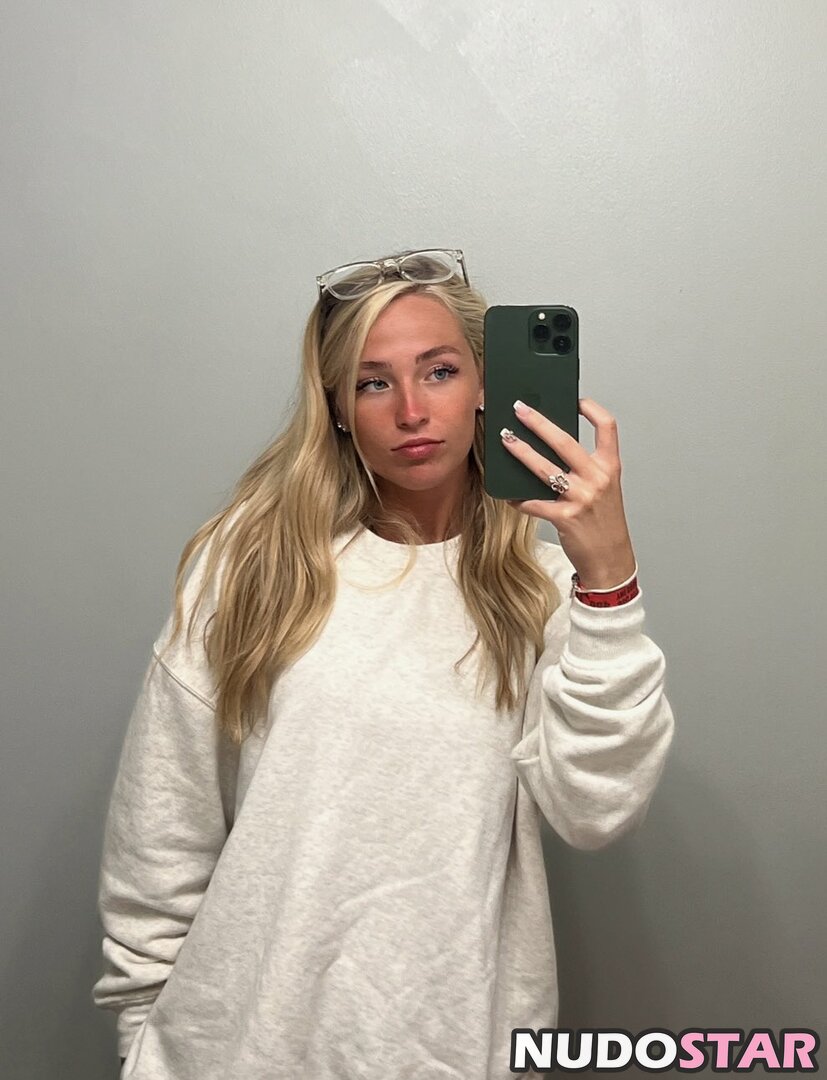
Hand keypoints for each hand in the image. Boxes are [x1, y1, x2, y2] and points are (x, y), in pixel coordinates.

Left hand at [503, 398, 635, 589]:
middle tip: (519, 409)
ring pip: (544, 468)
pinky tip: (507, 494)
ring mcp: (581, 498)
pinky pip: (534, 503)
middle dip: (538, 422)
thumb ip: (585, 469)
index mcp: (610, 467)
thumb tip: (551, 447)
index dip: (592, 409)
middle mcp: (597, 479)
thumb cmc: (604, 523)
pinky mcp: (565, 518)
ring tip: (505, 440)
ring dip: (521, 451)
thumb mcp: (603, 490)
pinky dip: (518, 499)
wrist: (610, 560)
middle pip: (565, 441)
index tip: (575, 399)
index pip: (607, 427)